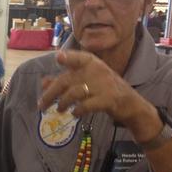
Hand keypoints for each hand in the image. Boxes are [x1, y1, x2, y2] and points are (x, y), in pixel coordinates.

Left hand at [38, 50, 153, 132]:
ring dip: (63, 103)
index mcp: (92, 63)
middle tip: (41, 105)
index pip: (78, 58)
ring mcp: (103, 85)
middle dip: (51, 93)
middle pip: (67, 80)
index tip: (59, 58)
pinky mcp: (108, 100)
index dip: (68, 58)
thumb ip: (66, 80)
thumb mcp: (86, 81)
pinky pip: (87, 105)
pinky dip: (78, 110)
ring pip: (74, 93)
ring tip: (59, 109)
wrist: (130, 104)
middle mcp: (97, 71)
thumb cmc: (104, 90)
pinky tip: (74, 114)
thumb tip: (44, 82)